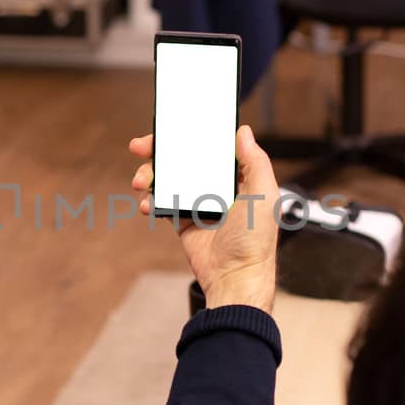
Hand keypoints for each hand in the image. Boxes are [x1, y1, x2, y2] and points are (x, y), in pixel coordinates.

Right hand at [129, 125, 278, 313]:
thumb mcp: (263, 195)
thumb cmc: (255, 241)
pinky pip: (162, 202)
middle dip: (161, 151)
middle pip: (184, 159)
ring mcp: (198, 202)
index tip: (174, 126)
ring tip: (142, 180)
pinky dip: (150, 199)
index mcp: (239, 177)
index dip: (193, 134)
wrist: (233, 277)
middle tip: (141, 146)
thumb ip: (256, 162)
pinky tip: (147, 203)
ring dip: (151, 174)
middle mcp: (217, 187)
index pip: (212, 147)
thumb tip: (244, 132)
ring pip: (169, 178)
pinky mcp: (183, 220)